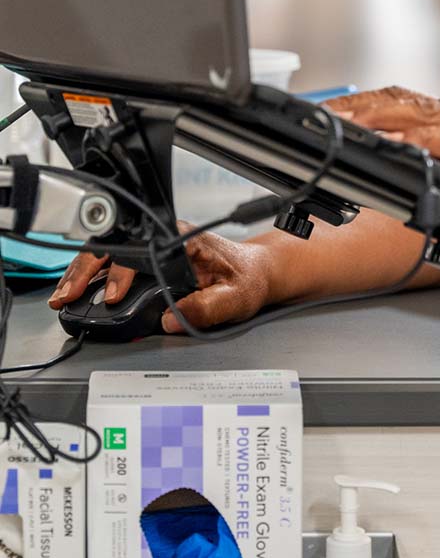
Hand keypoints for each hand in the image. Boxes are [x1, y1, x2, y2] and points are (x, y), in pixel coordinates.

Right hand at [48, 226, 276, 332]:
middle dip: (86, 271)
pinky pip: (115, 264)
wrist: (256, 271)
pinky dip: (93, 277)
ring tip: (64, 297)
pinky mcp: (151, 259)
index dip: (122, 273)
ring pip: (109, 254)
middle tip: (68, 296)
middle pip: (115, 247)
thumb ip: (205, 308)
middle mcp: (165, 238)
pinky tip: (79, 292)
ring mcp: (156, 247)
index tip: (113, 296)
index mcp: (185, 240)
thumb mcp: (235, 297)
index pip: (142, 251)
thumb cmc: (248, 278)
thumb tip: (171, 319)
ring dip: (83, 273)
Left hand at [325, 87, 439, 248]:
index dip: (363, 102)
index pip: (405, 101)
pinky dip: (415, 142)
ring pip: (418, 115)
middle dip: (355, 105)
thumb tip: (405, 169)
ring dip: (373, 118)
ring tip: (337, 124)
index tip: (328, 111)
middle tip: (316, 115)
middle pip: (401, 100)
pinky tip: (389, 144)